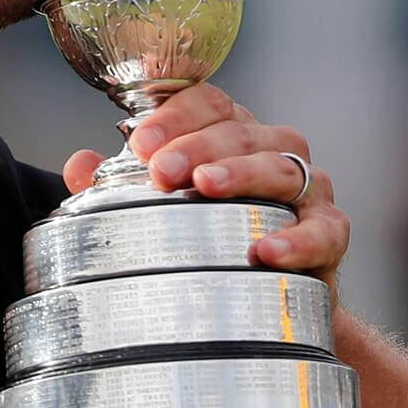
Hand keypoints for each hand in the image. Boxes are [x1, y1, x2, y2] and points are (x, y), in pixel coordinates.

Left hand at [61, 84, 349, 288]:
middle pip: (241, 131)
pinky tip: (265, 251)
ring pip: (282, 167)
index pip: (209, 102)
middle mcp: (274, 149)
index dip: (175, 115)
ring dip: (242, 174)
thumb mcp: (163, 211)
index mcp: (233, 134)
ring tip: (205, 187)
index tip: (140, 143)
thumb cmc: (214, 240)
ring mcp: (308, 188)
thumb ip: (117, 186)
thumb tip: (77, 163)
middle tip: (161, 170)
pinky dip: (298, 239)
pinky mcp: (331, 233)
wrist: (275, 305)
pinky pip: (325, 229)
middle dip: (198, 145)